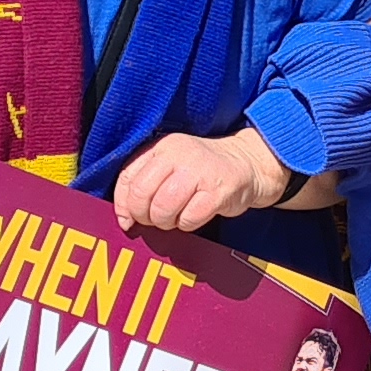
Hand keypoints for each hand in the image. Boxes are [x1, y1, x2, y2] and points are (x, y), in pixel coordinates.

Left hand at [112, 130, 292, 231]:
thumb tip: (125, 219)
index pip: (127, 178)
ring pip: (162, 209)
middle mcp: (177, 155)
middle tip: (156, 219)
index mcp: (161, 147)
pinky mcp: (217, 191)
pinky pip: (188, 219)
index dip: (123, 204)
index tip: (129, 218)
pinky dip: (188, 224)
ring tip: (176, 217)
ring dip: (166, 222)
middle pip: (142, 195)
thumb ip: (144, 184)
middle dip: (144, 216)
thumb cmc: (202, 169)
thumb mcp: (170, 164)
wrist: (247, 163)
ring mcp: (198, 172)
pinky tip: (195, 214)